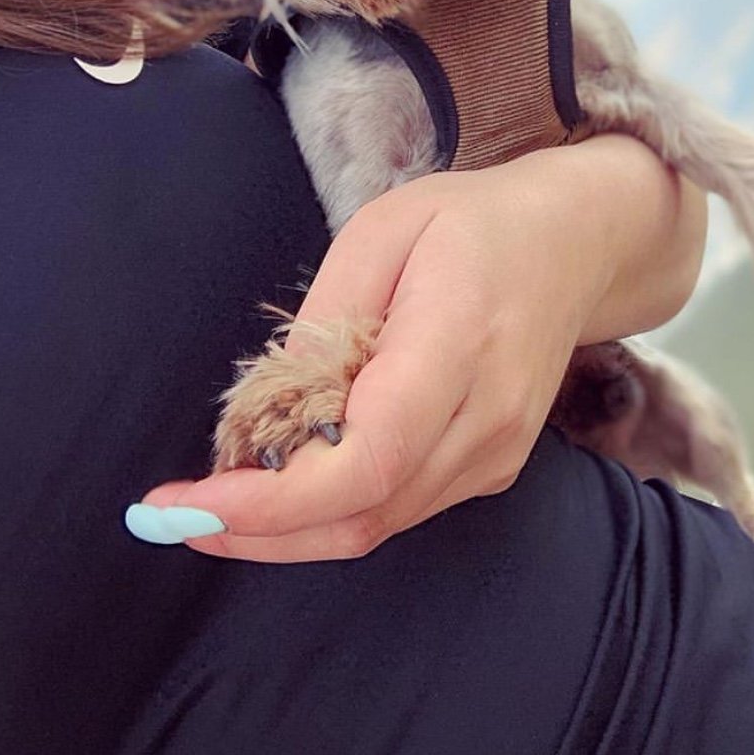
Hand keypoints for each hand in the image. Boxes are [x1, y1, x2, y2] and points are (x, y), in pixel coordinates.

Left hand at [135, 135, 705, 560]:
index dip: (272, 501)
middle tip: (178, 515)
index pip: (366, 460)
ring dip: (289, 528)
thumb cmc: (475, 223)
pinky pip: (400, 508)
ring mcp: (499, 450)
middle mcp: (489, 415)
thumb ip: (326, 320)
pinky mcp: (494, 466)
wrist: (575, 244)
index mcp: (459, 342)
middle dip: (259, 531)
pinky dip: (335, 509)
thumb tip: (272, 411)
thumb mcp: (384, 228)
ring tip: (223, 493)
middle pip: (364, 514)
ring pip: (377, 526)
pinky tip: (294, 476)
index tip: (192, 501)